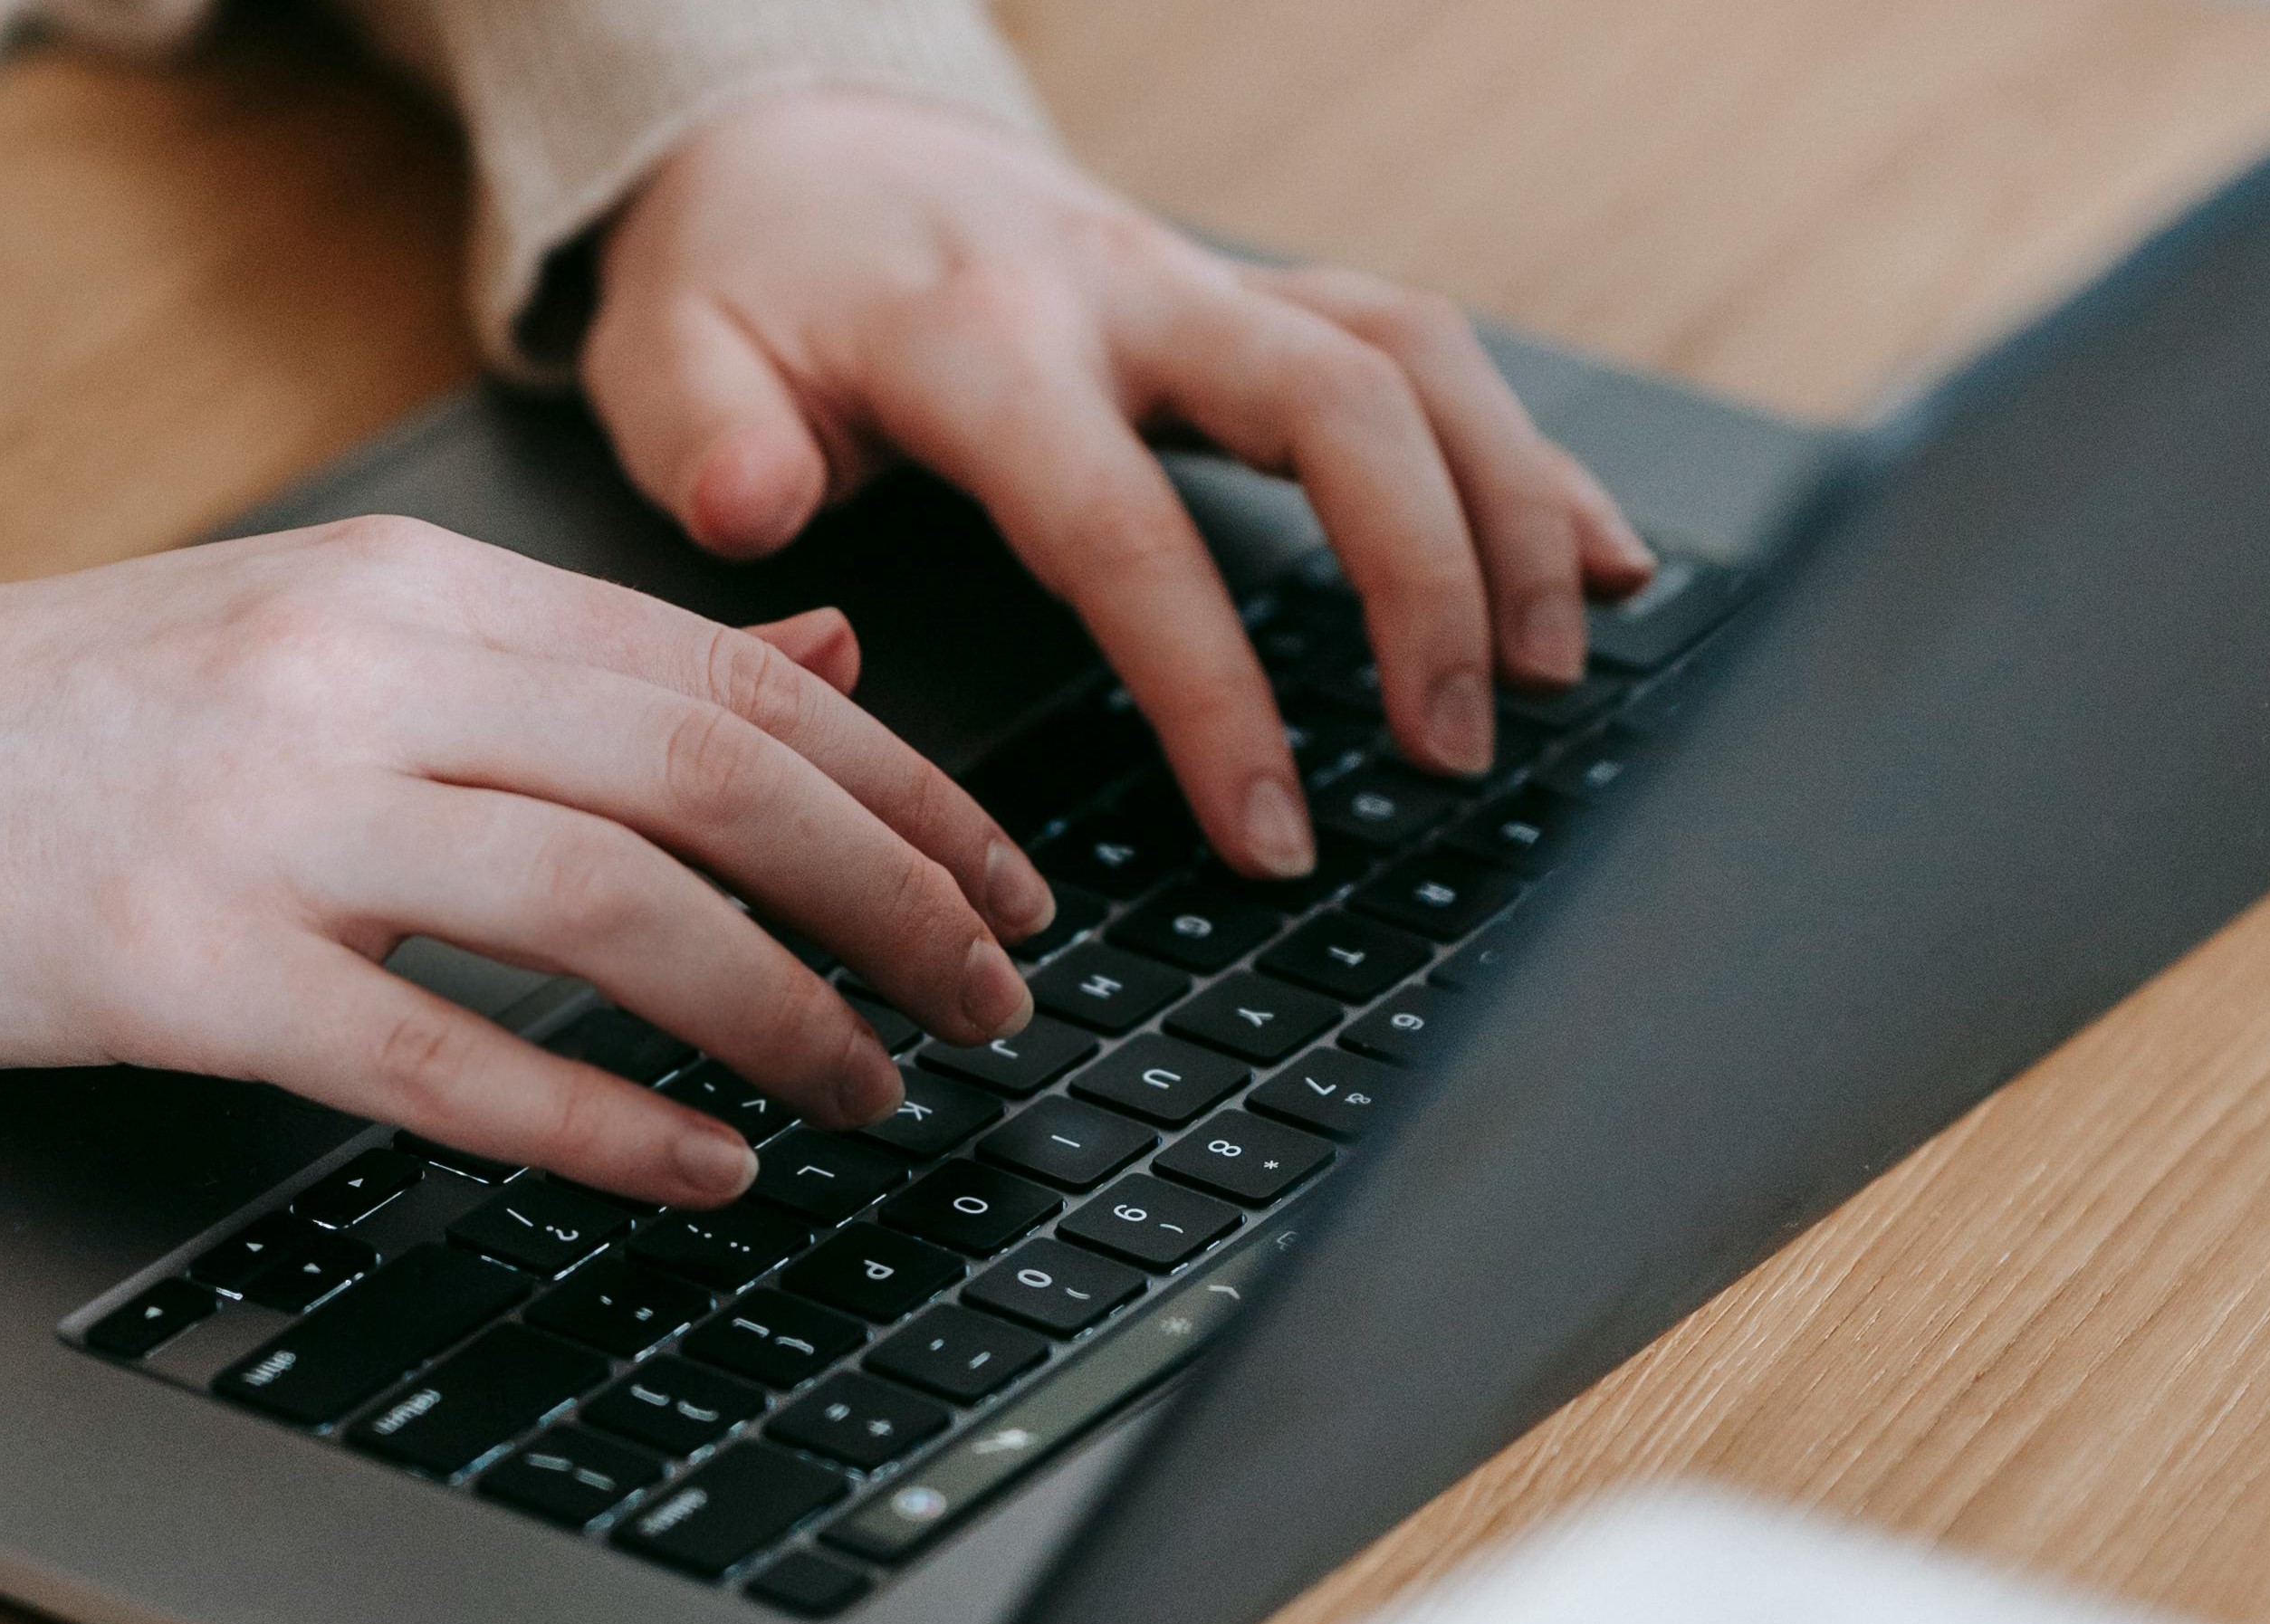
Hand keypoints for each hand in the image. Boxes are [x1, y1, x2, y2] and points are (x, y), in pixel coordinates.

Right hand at [0, 518, 1048, 1206]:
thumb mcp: (339, 632)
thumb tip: (825, 648)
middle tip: (996, 1001)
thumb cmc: (67, 720)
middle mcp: (360, 676)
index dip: (902, 786)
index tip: (1004, 884)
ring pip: (611, 906)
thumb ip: (581, 652)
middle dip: (894, 897)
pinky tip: (702, 1169)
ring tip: (879, 1091)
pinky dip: (601, 1121)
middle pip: (711, 775)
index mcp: (411, 588)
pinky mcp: (182, 965)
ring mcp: (268, 817)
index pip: (729, 673)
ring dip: (783, 1010)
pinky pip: (443, 1052)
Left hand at [582, 91, 1655, 878]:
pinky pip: (1421, 353)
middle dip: (1425, 579)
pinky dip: (1523, 454)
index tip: (1274, 830)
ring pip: (1412, 357)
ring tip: (1554, 670)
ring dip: (1510, 507)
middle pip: (1336, 401)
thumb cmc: (745, 279)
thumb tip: (764, 509)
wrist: (798, 147)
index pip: (1124, 525)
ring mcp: (1203, 288)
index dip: (1212, 686)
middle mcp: (1124, 292)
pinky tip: (1604, 554)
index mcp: (982, 336)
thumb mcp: (665, 353)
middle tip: (1451, 748)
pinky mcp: (1250, 304)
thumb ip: (706, 438)